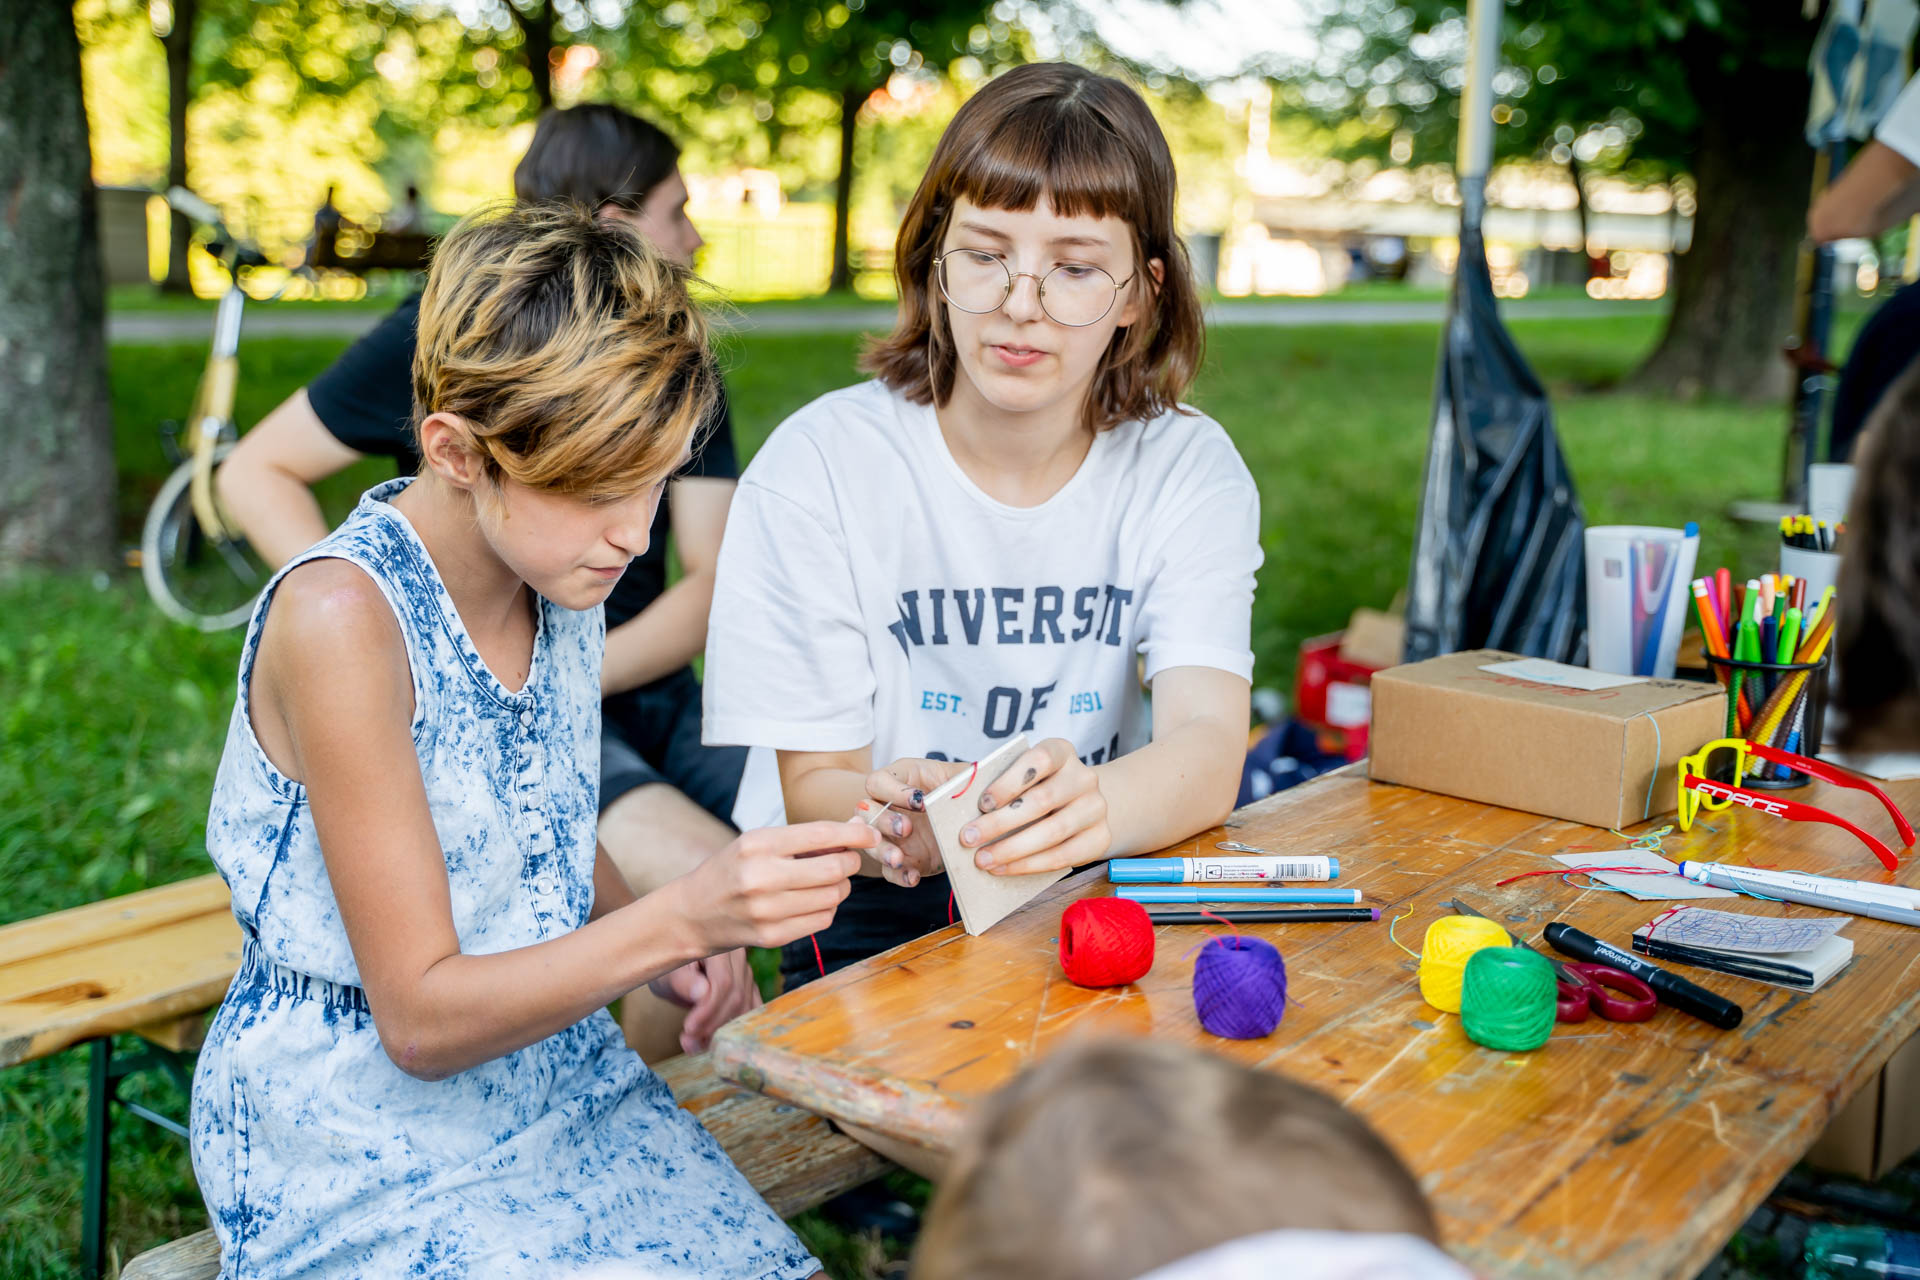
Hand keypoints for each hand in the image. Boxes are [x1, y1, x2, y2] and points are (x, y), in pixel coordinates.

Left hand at [648, 949, 761, 1053]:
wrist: (674, 968)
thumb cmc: (668, 968)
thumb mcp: (667, 974)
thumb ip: (683, 981)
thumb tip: (702, 992)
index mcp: (718, 944)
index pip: (723, 981)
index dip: (709, 1009)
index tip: (689, 1028)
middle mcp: (738, 955)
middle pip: (736, 995)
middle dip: (713, 1023)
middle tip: (689, 1042)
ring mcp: (746, 970)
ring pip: (744, 1005)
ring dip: (721, 1030)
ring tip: (696, 1045)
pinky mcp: (749, 986)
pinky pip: (749, 1009)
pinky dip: (734, 1028)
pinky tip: (714, 1041)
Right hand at [670, 821, 872, 951]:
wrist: (691, 913)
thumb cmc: (730, 871)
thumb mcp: (756, 843)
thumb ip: (803, 838)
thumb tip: (856, 830)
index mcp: (757, 844)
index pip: (820, 835)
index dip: (854, 835)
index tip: (871, 834)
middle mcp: (761, 877)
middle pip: (833, 869)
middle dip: (850, 862)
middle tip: (848, 859)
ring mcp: (766, 911)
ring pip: (832, 897)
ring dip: (840, 887)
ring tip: (827, 881)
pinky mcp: (771, 936)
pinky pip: (822, 921)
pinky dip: (827, 908)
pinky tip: (813, 901)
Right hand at [861, 757, 968, 886]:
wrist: (970, 825)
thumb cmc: (960, 792)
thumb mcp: (962, 779)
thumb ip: (962, 776)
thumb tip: (969, 780)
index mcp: (899, 781)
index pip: (878, 782)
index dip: (894, 791)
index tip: (921, 801)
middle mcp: (888, 807)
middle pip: (866, 812)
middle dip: (884, 821)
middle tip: (906, 829)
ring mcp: (891, 836)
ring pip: (871, 842)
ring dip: (882, 851)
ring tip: (898, 859)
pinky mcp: (902, 859)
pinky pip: (889, 871)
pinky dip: (899, 875)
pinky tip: (912, 877)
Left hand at [957, 738, 1109, 876]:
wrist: (1081, 804)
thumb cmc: (1037, 788)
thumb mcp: (1021, 775)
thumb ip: (998, 783)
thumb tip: (957, 804)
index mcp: (1062, 751)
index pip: (1039, 759)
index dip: (1009, 782)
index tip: (981, 803)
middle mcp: (1085, 777)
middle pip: (1042, 800)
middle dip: (1000, 823)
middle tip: (967, 839)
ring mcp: (1096, 808)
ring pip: (1053, 832)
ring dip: (1012, 849)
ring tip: (982, 860)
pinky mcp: (1101, 839)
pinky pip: (1063, 856)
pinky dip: (1029, 865)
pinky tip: (1003, 869)